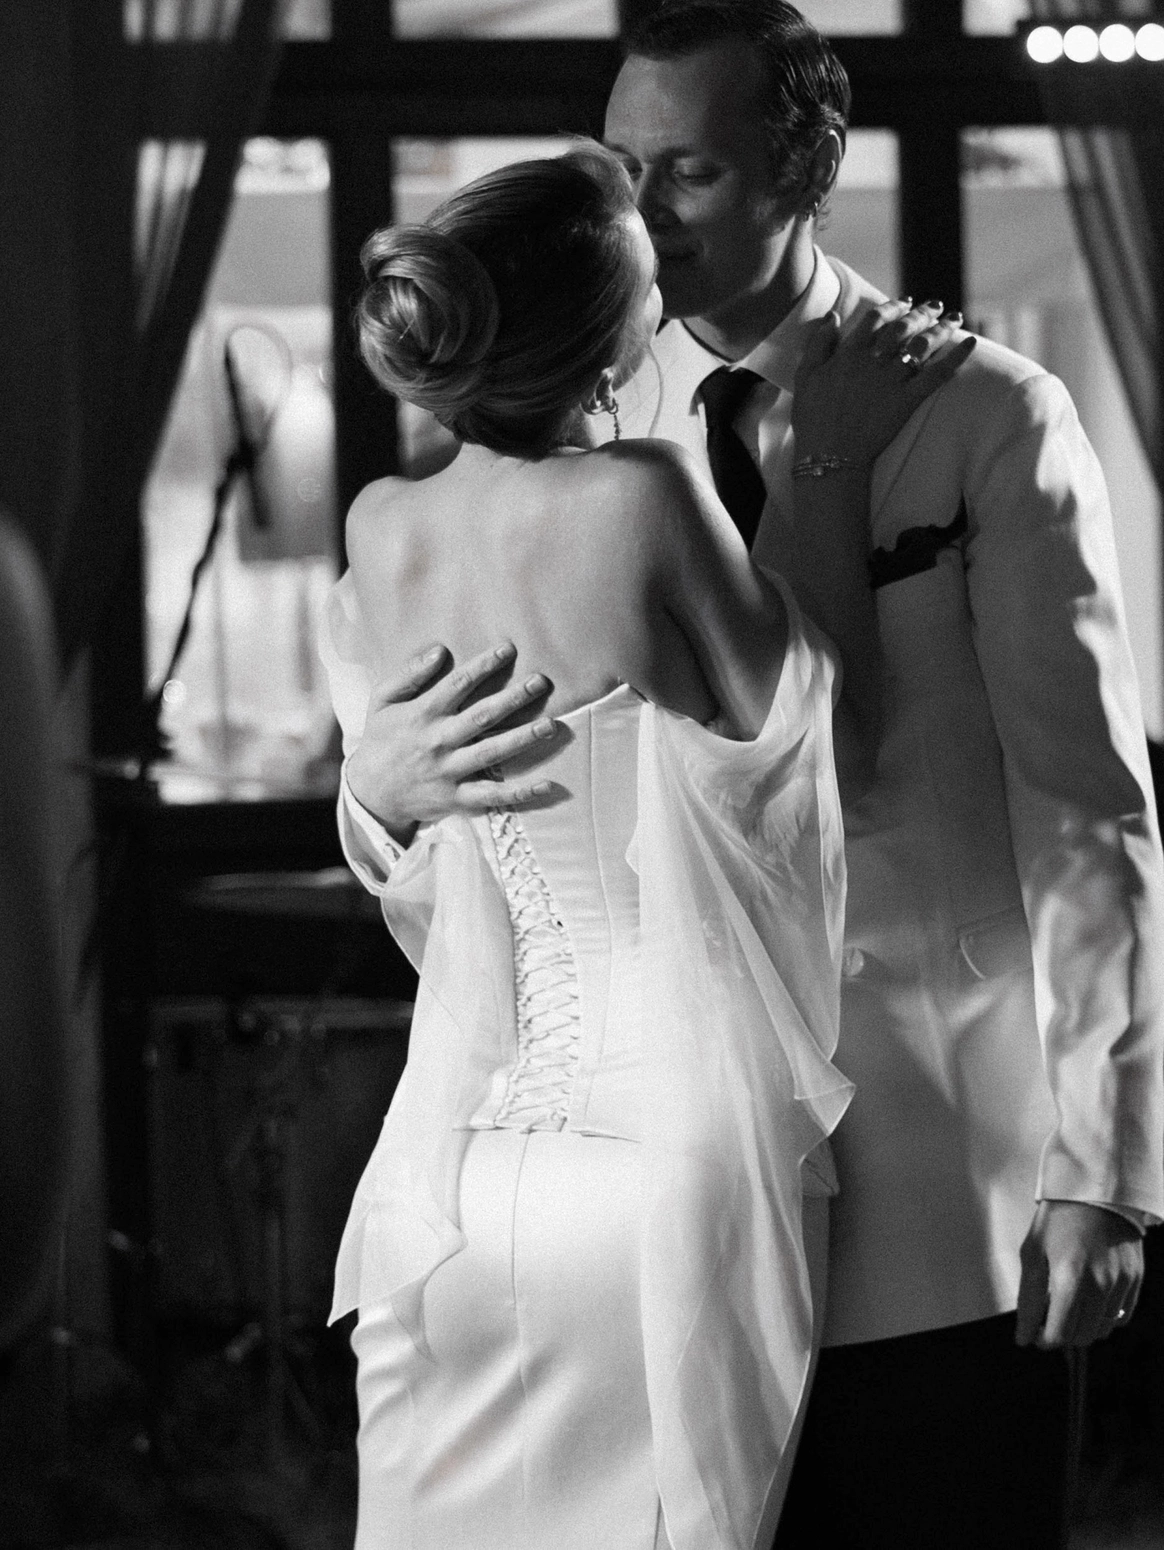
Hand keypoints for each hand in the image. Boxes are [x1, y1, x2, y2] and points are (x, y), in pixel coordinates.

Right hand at [346, 640, 558, 838]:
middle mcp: (439, 741)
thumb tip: (439, 651)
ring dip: (523, 738)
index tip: (508, 649)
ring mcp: (449, 771)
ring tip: (550, 725)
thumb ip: (408, 674)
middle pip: (482, 716)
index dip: (484, 665)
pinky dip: (521, 793)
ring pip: (492, 753)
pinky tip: (548, 785)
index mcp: (422, 714)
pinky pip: (493, 796)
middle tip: (541, 682)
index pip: (458, 685)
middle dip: (514, 698)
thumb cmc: (381, 740)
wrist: (370, 793)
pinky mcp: (457, 799)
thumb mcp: (382, 701)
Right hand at [792, 300, 975, 466]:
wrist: (828, 455)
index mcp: (849, 353)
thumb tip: (833, 316)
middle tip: (936, 305)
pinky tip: (970, 343)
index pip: (876, 318)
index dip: (893, 306)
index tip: (905, 302)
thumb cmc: (811, 418)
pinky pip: (937, 375)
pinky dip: (956, 357)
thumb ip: (818, 344)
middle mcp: (873, 361)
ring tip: (955, 319)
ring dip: (942, 327)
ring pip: (922, 345)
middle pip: (903, 327)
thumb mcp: (805, 377)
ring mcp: (891, 381)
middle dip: (922, 312)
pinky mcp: (906, 401)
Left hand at [1015, 1200, 1143, 1348]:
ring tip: (1070, 1305)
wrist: (1095, 1191)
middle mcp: (1100, 1284)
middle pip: (1081, 1337)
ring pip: (1102, 1330)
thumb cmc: (1057, 1219)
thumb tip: (1024, 1337)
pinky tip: (1091, 1300)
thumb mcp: (1032, 1252)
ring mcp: (1122, 1283)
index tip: (1035, 1333)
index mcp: (1069, 1277)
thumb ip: (1029, 1299)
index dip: (1043, 1340)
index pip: (1059, 1334)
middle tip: (1050, 1316)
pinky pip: (1121, 1317)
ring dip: (1083, 1327)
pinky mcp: (1136, 1279)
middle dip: (1062, 1334)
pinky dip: (1104, 1317)